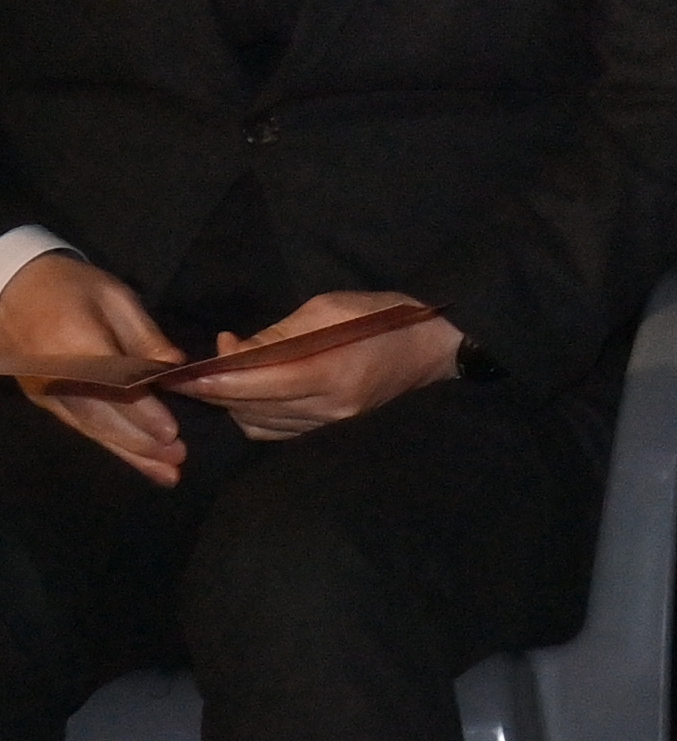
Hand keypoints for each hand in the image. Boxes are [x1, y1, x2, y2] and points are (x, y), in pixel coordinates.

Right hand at [0, 252, 187, 485]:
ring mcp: (46, 392)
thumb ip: (145, 336)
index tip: (172, 432)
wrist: (13, 289)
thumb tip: (176, 367)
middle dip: (140, 441)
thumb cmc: (72, 287)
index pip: (113, 387)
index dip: (142, 412)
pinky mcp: (43, 400)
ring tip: (165, 472)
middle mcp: (55, 377)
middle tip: (177, 460)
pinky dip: (108, 443)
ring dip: (128, 452)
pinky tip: (134, 459)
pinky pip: (79, 425)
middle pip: (101, 416)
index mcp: (75, 345)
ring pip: (90, 428)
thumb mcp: (115, 298)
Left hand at [180, 290, 465, 443]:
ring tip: (223, 378)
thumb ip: (276, 335)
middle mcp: (325, 407)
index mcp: (325, 372)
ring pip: (257, 425)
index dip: (210, 382)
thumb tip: (231, 352)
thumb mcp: (328, 308)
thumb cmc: (384, 317)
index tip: (177, 374)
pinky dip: (253, 415)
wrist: (434, 349)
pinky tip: (251, 394)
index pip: (250, 386)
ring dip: (232, 404)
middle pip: (248, 409)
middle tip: (194, 370)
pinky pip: (275, 431)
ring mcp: (329, 423)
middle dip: (214, 392)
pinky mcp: (330, 429)